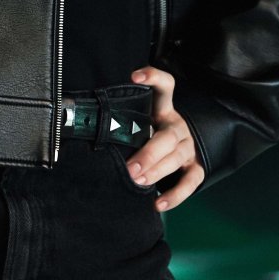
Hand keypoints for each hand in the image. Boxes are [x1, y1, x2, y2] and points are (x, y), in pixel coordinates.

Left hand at [125, 66, 204, 210]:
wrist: (178, 151)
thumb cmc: (147, 136)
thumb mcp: (138, 124)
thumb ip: (121, 124)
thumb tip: (82, 127)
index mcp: (163, 110)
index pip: (165, 87)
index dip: (153, 77)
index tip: (134, 76)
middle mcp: (177, 126)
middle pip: (168, 136)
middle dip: (149, 153)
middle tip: (130, 169)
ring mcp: (188, 147)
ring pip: (177, 158)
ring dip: (158, 171)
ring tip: (139, 182)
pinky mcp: (195, 167)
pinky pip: (190, 181)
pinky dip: (176, 195)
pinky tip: (159, 203)